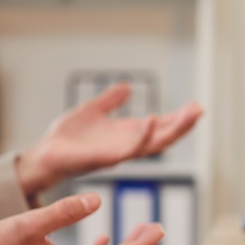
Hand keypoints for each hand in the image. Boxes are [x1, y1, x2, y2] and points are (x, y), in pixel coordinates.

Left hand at [17, 83, 203, 195]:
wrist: (44, 154)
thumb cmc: (66, 137)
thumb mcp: (92, 110)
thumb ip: (110, 100)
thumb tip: (127, 86)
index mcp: (127, 134)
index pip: (160, 126)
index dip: (178, 118)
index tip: (196, 107)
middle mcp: (128, 144)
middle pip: (164, 136)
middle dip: (183, 124)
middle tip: (200, 110)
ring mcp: (119, 152)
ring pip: (154, 144)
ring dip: (172, 130)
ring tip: (188, 115)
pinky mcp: (106, 158)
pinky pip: (129, 149)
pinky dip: (142, 135)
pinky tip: (151, 119)